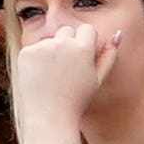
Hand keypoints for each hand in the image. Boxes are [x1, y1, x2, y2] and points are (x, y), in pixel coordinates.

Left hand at [9, 13, 113, 143]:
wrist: (49, 114)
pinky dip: (37, 58)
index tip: (84, 56)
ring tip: (55, 74)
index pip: (87, 29)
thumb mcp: (98, 78)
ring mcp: (41, 47)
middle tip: (69, 67)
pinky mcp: (26, 52)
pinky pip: (34, 48)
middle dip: (69, 43)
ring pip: (50, 39)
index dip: (87, 42)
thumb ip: (109, 55)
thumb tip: (117, 33)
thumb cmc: (78, 98)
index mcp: (83, 48)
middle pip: (67, 31)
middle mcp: (61, 43)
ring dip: (52, 50)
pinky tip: (41, 75)